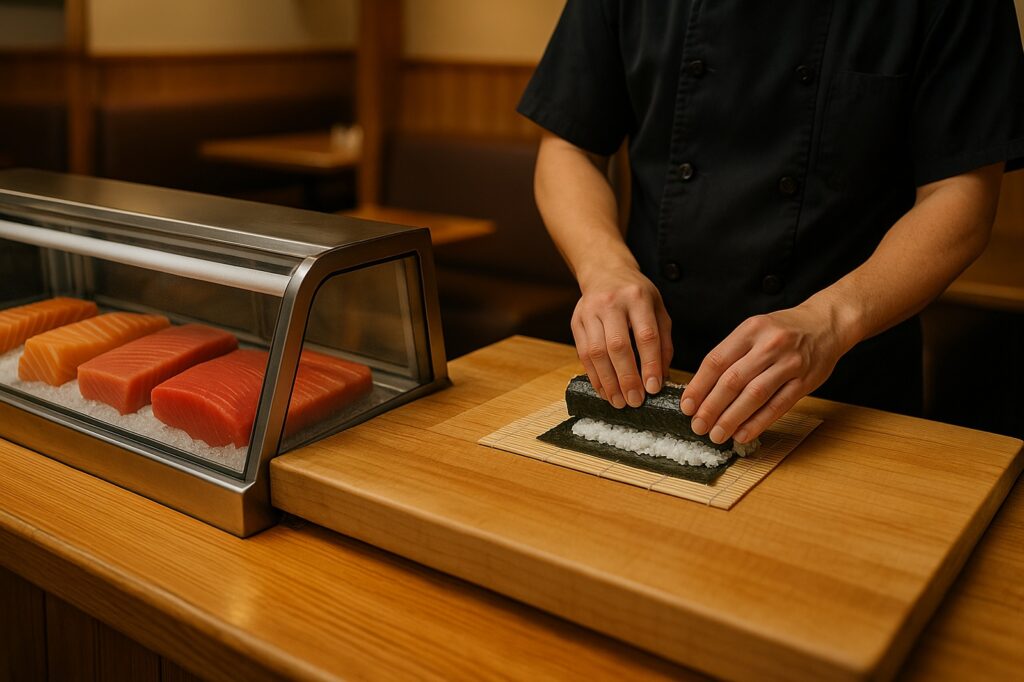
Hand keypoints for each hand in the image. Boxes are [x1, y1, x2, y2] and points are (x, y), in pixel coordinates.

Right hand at [572, 267, 673, 407]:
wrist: (604, 272)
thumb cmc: (636, 295)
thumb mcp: (658, 310)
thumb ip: (663, 342)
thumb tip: (661, 377)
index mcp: (638, 297)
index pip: (645, 335)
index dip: (650, 364)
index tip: (653, 388)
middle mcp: (611, 303)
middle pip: (618, 346)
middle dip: (627, 378)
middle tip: (635, 401)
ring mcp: (589, 312)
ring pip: (596, 352)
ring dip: (608, 381)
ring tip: (619, 402)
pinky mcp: (576, 322)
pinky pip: (582, 354)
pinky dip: (594, 376)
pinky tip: (604, 390)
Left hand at [680, 304, 849, 443]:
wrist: (827, 323)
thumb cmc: (783, 329)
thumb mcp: (754, 330)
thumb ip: (732, 354)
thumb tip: (702, 389)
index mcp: (750, 330)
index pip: (716, 361)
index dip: (698, 386)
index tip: (687, 405)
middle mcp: (769, 345)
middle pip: (733, 380)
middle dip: (711, 407)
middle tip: (697, 425)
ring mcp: (789, 364)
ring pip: (754, 395)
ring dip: (732, 418)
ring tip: (716, 434)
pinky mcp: (805, 382)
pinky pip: (778, 406)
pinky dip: (758, 423)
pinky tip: (742, 434)